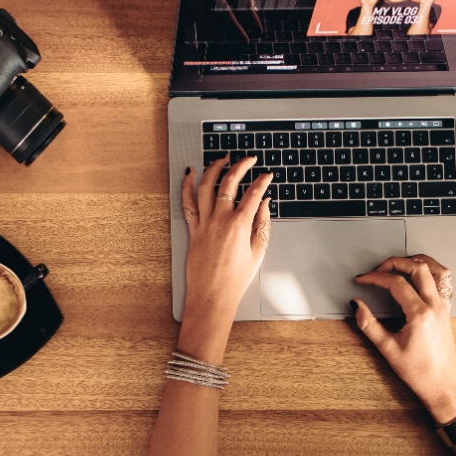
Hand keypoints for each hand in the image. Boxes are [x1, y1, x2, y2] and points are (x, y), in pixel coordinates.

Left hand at [178, 157, 272, 360]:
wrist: (212, 296)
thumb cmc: (235, 280)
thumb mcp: (258, 252)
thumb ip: (262, 224)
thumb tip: (265, 203)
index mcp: (239, 226)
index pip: (253, 194)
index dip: (262, 181)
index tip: (267, 175)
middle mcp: (219, 220)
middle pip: (229, 183)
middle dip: (241, 166)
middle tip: (249, 159)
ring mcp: (204, 223)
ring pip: (206, 187)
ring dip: (214, 168)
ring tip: (222, 159)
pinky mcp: (193, 229)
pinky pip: (188, 202)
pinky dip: (187, 185)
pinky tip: (190, 173)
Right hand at [353, 255, 455, 423]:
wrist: (442, 385)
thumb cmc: (419, 372)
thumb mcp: (388, 349)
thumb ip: (369, 324)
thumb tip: (356, 306)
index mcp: (420, 314)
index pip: (395, 283)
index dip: (375, 277)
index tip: (362, 280)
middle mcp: (434, 305)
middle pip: (416, 267)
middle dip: (393, 263)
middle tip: (377, 270)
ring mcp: (443, 306)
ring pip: (433, 269)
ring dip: (413, 262)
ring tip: (396, 266)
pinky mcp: (446, 310)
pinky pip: (442, 280)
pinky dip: (429, 270)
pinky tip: (416, 274)